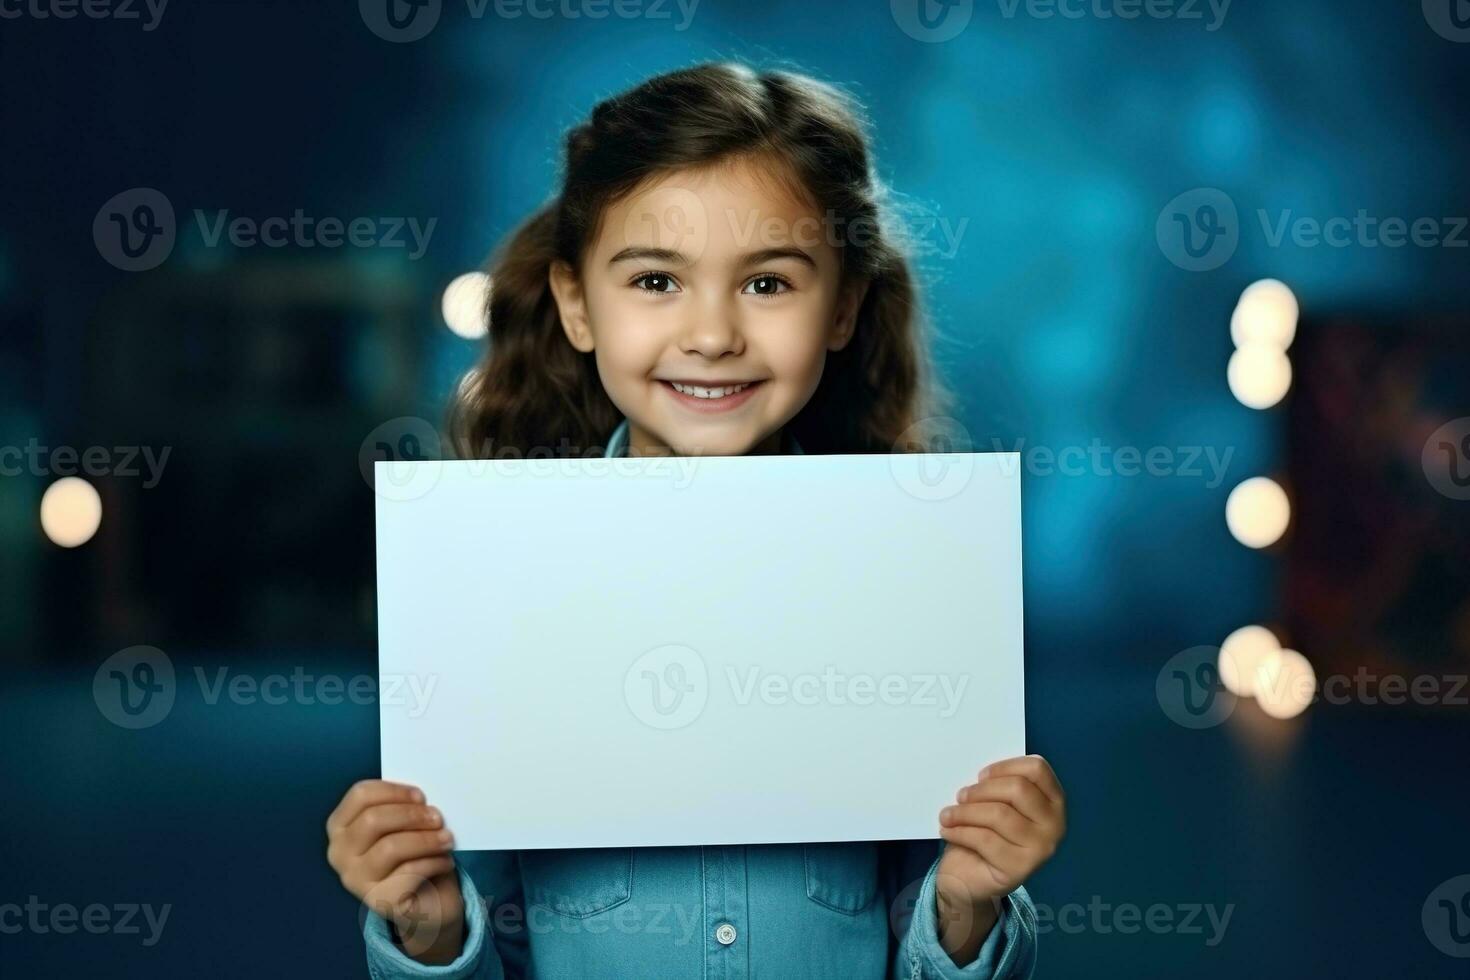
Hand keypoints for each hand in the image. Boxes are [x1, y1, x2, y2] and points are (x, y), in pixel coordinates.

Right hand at [325, 779, 464, 964]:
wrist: (427, 900)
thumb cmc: (412, 853)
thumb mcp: (403, 825)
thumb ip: (404, 808)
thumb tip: (421, 799)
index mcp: (341, 826)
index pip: (360, 795)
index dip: (394, 791)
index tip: (421, 796)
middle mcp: (339, 853)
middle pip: (373, 820)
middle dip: (411, 815)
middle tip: (438, 818)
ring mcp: (355, 880)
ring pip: (390, 847)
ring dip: (426, 839)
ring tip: (447, 839)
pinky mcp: (378, 900)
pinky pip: (407, 873)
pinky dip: (433, 862)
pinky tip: (446, 862)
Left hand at [933, 755, 1065, 965]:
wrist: (972, 880)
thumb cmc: (986, 833)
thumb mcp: (996, 804)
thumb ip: (997, 787)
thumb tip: (978, 775)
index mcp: (1053, 801)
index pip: (1037, 769)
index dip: (1005, 767)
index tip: (981, 776)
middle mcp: (1055, 824)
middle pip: (1018, 789)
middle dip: (982, 790)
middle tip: (961, 796)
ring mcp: (1041, 848)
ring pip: (999, 814)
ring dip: (965, 812)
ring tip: (947, 815)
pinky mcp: (1021, 868)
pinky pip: (985, 839)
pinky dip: (960, 831)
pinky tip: (948, 831)